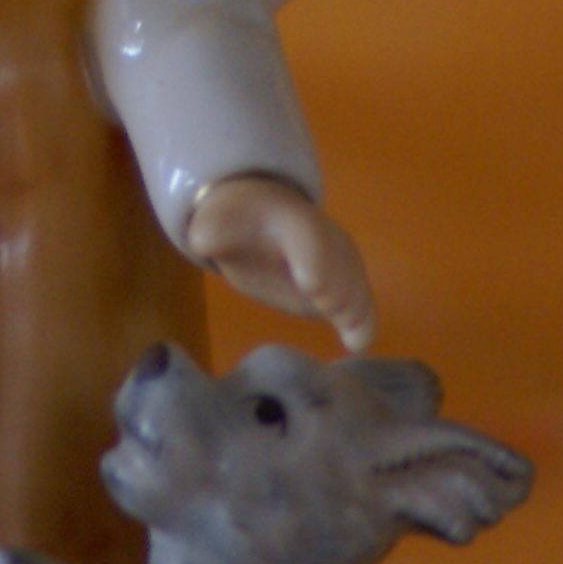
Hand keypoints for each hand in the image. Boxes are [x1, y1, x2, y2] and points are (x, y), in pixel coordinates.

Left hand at [186, 175, 374, 351]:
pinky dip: (362, 320)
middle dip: (336, 286)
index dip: (311, 258)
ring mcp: (336, 259)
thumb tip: (200, 241)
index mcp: (289, 219)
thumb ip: (211, 233)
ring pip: (353, 280)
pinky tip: (359, 344)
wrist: (262, 219)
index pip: (305, 235)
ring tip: (354, 337)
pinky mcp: (340, 284)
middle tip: (331, 310)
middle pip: (337, 261)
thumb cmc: (237, 225)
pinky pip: (357, 299)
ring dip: (354, 307)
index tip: (310, 285)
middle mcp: (322, 236)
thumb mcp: (218, 223)